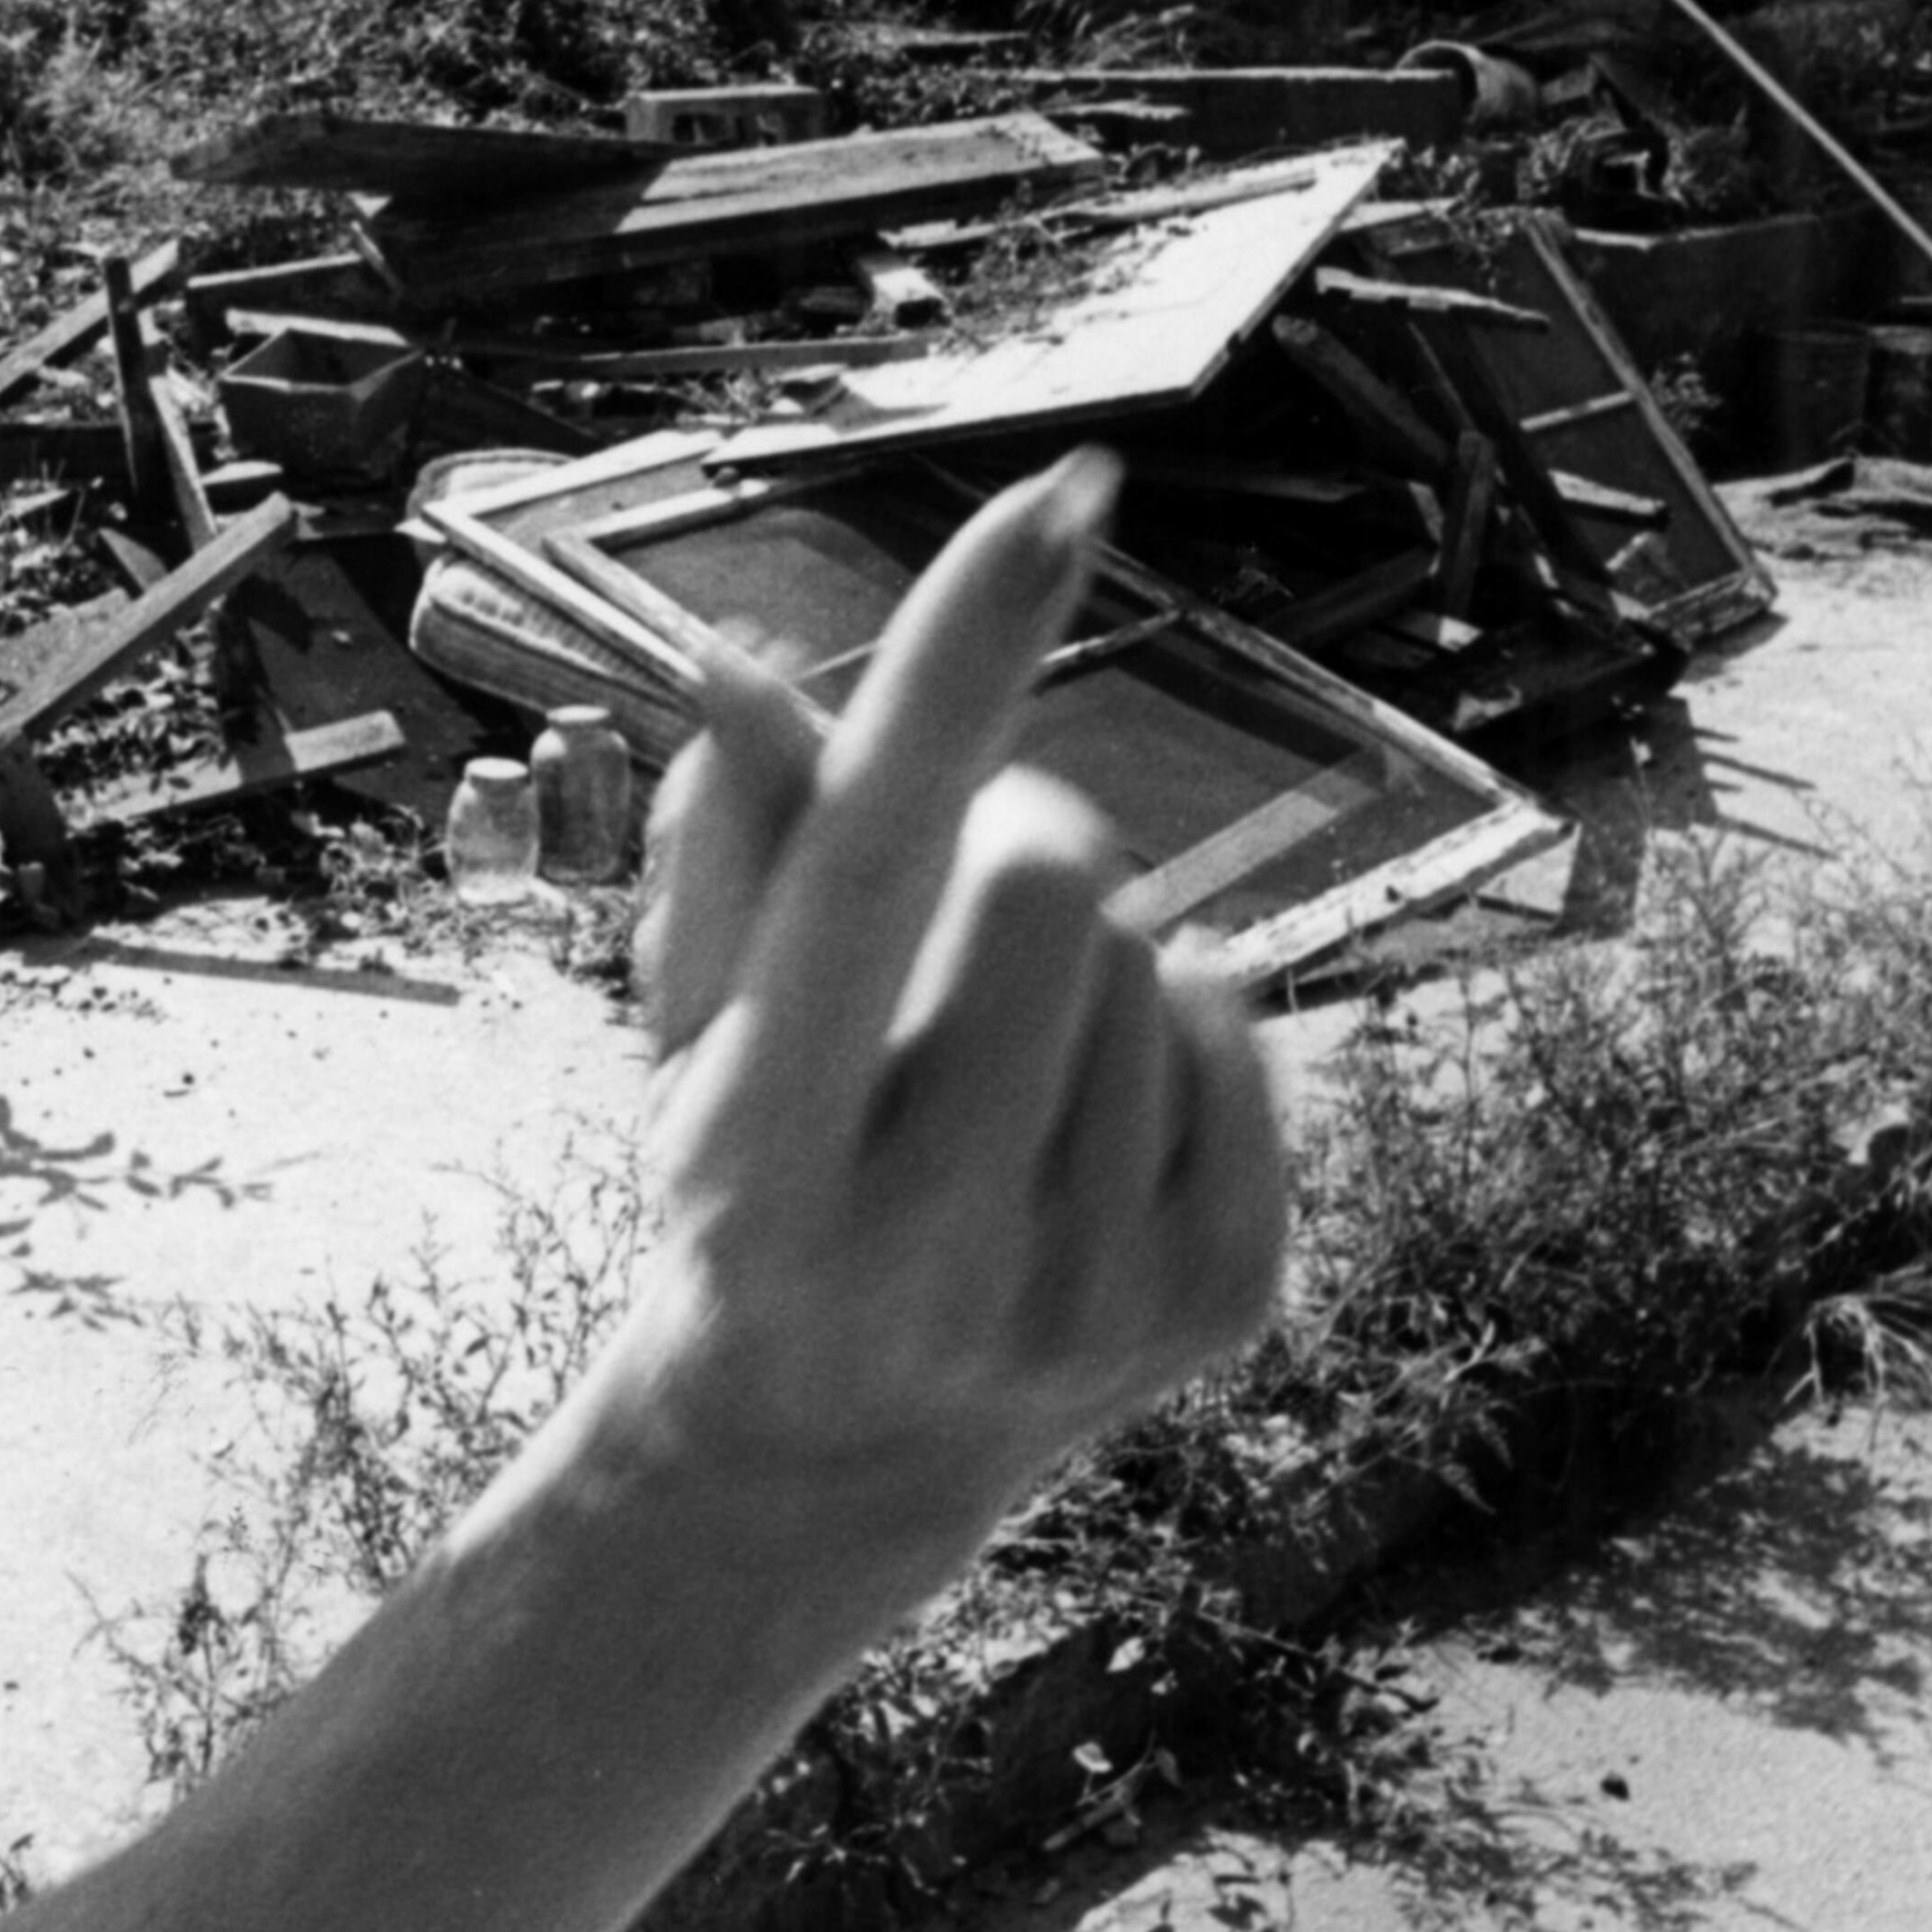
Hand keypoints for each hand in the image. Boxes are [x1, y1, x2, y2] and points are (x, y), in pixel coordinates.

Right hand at [622, 451, 1285, 1565]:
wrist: (839, 1440)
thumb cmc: (747, 1169)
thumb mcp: (696, 1017)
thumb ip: (729, 838)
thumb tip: (745, 662)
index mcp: (762, 1160)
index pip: (875, 862)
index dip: (956, 665)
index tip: (1058, 491)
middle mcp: (930, 1247)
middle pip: (1050, 867)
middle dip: (1001, 831)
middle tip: (932, 924)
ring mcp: (1091, 1294)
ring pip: (1148, 945)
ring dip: (1073, 951)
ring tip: (987, 1063)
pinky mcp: (1219, 1305)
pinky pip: (1235, 1024)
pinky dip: (1162, 1029)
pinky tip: (1074, 1125)